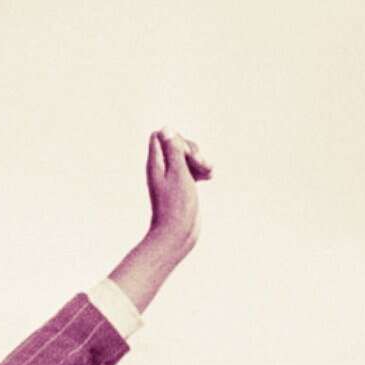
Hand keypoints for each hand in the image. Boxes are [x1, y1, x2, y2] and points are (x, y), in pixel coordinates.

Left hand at [143, 128, 208, 255]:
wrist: (177, 235)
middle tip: (201, 165)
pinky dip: (200, 170)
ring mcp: (172, 178)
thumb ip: (174, 151)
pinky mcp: (181, 187)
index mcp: (156, 164)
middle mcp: (161, 169)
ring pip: (187, 157)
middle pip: (177, 144)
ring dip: (200, 160)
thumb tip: (166, 129)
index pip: (161, 136)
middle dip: (193, 150)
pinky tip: (208, 177)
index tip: (187, 154)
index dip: (177, 139)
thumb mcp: (178, 173)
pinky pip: (191, 169)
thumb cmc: (177, 206)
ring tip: (209, 173)